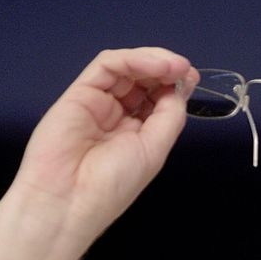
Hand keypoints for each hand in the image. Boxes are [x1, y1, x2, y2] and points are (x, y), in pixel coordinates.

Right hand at [0, 48, 196, 259]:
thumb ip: (169, 116)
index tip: (192, 78)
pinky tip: (156, 65)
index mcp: (137, 134)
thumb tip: (180, 87)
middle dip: (167, 71)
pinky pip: (107, 66)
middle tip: (184, 69)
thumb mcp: (154, 149)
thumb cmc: (113, 184)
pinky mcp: (79, 92)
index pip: (157, 100)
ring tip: (175, 66)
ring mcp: (98, 103)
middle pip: (144, 80)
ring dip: (154, 61)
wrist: (68, 200)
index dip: (175, 86)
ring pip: (127, 68)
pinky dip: (133, 59)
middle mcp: (117, 116)